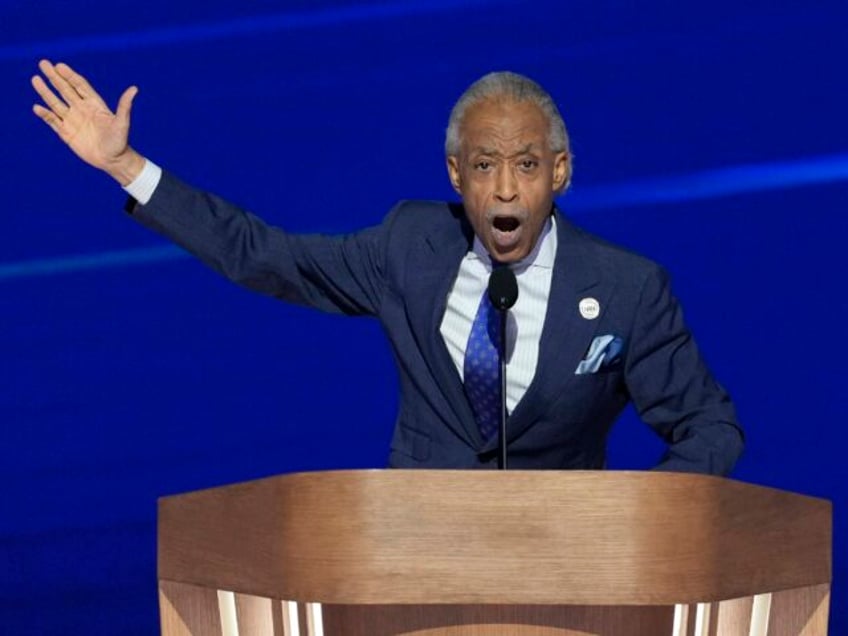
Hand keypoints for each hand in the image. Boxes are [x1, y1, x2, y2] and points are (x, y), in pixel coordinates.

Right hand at [31, 60, 144, 184]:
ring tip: (35, 79)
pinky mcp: (66, 132)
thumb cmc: (120, 141)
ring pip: (55, 102)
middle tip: (43, 63)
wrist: (113, 161)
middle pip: (65, 89)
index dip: (70, 75)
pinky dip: (45, 114)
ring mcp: (72, 120)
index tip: (59, 66)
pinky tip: (37, 107)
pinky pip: (53, 121)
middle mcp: (81, 109)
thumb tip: (134, 89)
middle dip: (54, 77)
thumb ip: (124, 106)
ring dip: (45, 92)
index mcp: (94, 104)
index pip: (80, 85)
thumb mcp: (122, 123)